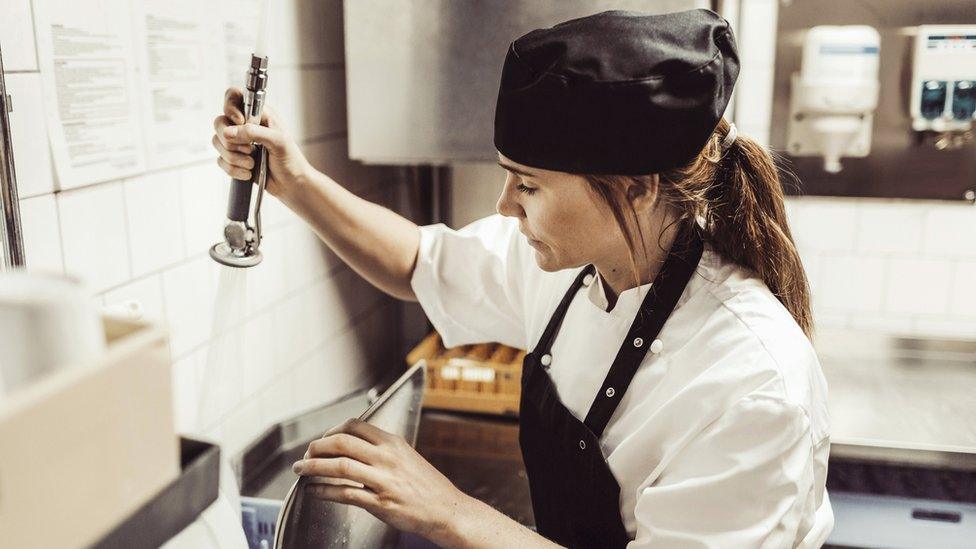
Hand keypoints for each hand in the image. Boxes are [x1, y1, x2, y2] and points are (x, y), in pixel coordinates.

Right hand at [211, 87, 312, 201]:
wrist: (291, 184)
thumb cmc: (291, 160)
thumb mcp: (278, 141)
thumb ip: (254, 132)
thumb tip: (228, 131)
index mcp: (258, 114)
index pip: (234, 96)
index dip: (230, 107)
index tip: (239, 121)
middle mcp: (245, 125)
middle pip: (220, 122)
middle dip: (231, 140)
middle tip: (250, 149)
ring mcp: (238, 143)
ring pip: (218, 142)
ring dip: (234, 157)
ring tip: (252, 163)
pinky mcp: (234, 159)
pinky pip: (221, 161)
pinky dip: (234, 169)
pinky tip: (249, 172)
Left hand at [293, 418, 472, 544]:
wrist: (446, 510)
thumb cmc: (426, 486)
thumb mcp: (406, 456)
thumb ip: (383, 449)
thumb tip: (354, 444)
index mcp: (393, 443)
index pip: (355, 425)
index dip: (331, 431)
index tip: (322, 439)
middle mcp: (387, 458)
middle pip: (342, 442)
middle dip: (316, 447)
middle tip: (305, 454)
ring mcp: (383, 480)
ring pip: (339, 466)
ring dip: (314, 467)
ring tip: (301, 470)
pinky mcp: (380, 503)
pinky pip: (345, 494)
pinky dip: (324, 491)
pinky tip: (314, 491)